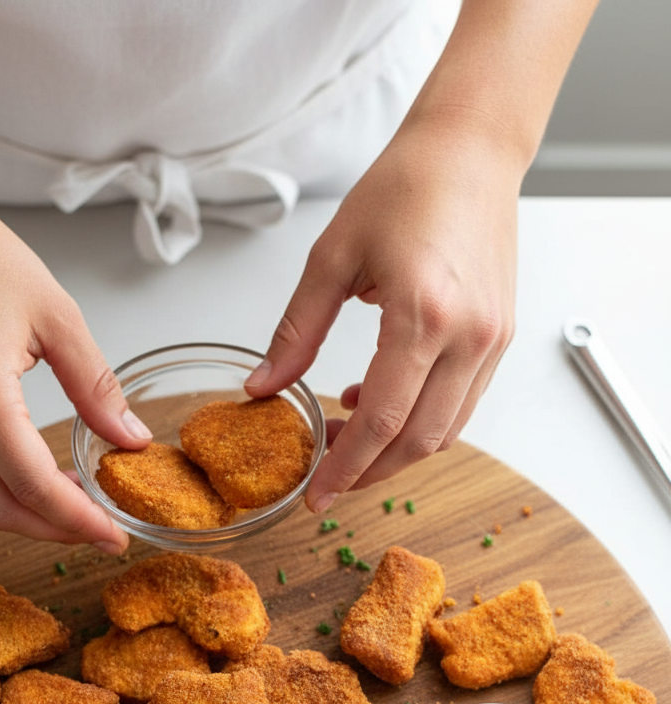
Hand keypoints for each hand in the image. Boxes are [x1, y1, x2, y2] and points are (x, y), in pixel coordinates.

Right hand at [0, 181, 150, 550]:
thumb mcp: (57, 316)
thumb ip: (96, 386)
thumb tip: (129, 436)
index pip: (32, 485)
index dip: (78, 520)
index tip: (113, 535)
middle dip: (54, 531)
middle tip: (99, 531)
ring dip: (24, 518)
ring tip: (72, 507)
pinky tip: (34, 480)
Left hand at [245, 114, 519, 512]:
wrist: (471, 149)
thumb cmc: (405, 185)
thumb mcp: (331, 257)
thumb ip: (295, 332)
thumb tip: (263, 388)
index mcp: (423, 314)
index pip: (383, 421)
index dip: (345, 467)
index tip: (316, 495)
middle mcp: (469, 336)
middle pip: (418, 440)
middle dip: (369, 471)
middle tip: (327, 478)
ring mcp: (492, 340)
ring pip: (446, 431)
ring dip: (396, 451)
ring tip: (348, 438)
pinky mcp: (501, 338)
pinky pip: (462, 405)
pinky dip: (422, 421)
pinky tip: (382, 404)